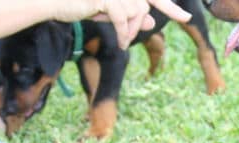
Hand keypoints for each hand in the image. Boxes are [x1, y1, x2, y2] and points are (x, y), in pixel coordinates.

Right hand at [55, 0, 191, 49]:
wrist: (53, 2)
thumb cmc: (79, 5)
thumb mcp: (109, 14)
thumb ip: (130, 16)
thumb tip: (151, 22)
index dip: (169, 7)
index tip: (186, 18)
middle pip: (144, 6)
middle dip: (139, 27)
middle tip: (127, 42)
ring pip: (136, 13)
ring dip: (131, 32)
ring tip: (122, 42)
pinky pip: (124, 18)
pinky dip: (124, 33)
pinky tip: (120, 42)